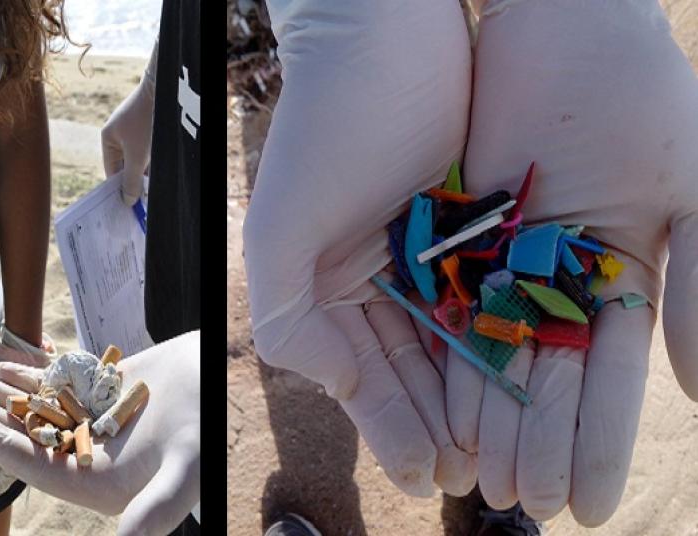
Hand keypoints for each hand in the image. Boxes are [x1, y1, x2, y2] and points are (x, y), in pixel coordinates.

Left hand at [0, 331, 199, 535]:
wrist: (219, 379)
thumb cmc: (207, 430)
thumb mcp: (185, 472)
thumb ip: (156, 510)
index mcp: (98, 482)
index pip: (34, 464)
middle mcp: (87, 455)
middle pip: (24, 435)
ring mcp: (88, 422)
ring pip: (33, 408)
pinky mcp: (95, 394)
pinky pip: (52, 385)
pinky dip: (26, 374)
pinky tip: (0, 364)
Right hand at [101, 43, 156, 205]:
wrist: (163, 91)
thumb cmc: (145, 123)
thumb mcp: (137, 156)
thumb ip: (131, 180)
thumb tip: (127, 201)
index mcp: (109, 139)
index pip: (112, 171)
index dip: (119, 189)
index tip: (127, 207)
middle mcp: (120, 134)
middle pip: (126, 166)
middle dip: (134, 183)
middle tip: (142, 204)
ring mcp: (135, 130)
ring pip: (139, 159)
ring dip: (146, 174)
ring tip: (151, 194)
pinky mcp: (150, 127)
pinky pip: (149, 150)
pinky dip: (153, 162)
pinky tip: (160, 176)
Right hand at [243, 0, 476, 495]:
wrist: (386, 34)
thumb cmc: (327, 127)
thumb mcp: (281, 229)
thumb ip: (289, 316)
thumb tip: (328, 382)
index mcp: (322, 284)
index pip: (358, 370)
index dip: (392, 425)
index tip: (429, 474)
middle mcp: (371, 276)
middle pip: (408, 366)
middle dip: (437, 423)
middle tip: (474, 481)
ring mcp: (423, 253)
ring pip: (451, 339)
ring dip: (473, 397)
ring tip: (502, 451)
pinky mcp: (470, 226)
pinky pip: (487, 293)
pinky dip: (501, 338)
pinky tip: (522, 378)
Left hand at [454, 0, 697, 523]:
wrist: (563, 32)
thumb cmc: (639, 96)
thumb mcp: (690, 192)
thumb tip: (694, 392)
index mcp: (622, 277)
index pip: (611, 379)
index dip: (600, 443)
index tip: (586, 505)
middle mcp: (559, 282)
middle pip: (547, 379)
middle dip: (539, 444)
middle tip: (527, 506)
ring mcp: (505, 263)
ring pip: (495, 354)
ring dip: (491, 420)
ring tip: (484, 482)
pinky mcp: (455, 237)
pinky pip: (449, 309)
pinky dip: (449, 360)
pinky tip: (445, 412)